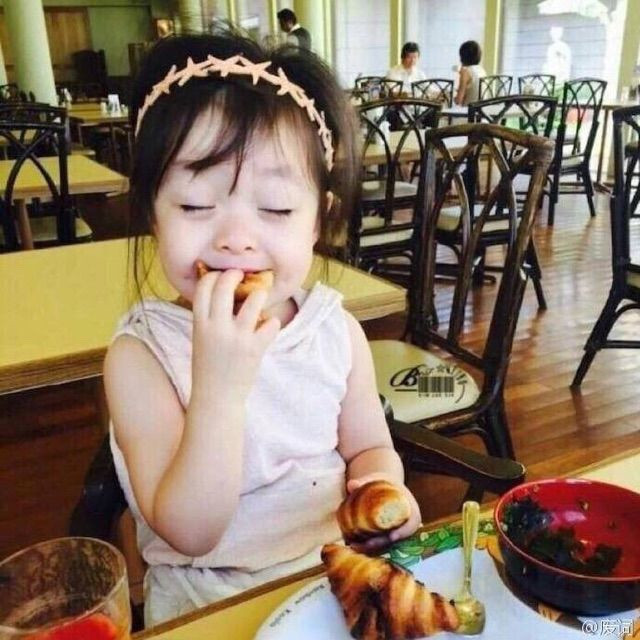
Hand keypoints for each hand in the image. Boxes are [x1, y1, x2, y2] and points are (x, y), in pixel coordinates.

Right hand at [191, 269, 279, 399]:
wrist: (216, 397)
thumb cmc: (208, 367)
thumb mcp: (201, 338)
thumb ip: (209, 317)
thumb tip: (223, 292)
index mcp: (199, 324)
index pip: (203, 287)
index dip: (213, 276)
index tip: (221, 276)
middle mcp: (217, 328)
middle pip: (225, 286)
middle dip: (235, 275)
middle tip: (242, 275)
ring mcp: (237, 338)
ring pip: (254, 300)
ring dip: (259, 295)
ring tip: (259, 297)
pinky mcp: (255, 349)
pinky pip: (271, 324)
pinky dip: (272, 323)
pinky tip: (268, 326)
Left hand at [345, 475, 421, 553]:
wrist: (384, 486)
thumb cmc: (382, 482)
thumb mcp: (376, 479)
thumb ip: (363, 481)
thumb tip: (351, 484)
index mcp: (411, 510)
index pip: (411, 524)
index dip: (403, 532)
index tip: (391, 536)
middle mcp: (405, 525)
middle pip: (396, 539)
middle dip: (381, 543)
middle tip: (366, 544)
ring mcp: (395, 533)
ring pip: (385, 546)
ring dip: (371, 549)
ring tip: (354, 546)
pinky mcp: (384, 537)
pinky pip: (377, 546)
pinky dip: (365, 548)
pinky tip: (351, 545)